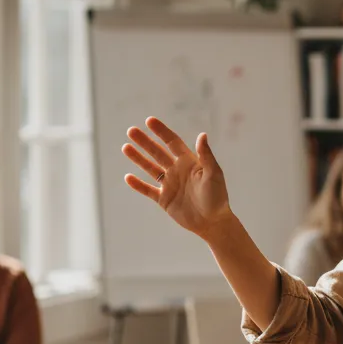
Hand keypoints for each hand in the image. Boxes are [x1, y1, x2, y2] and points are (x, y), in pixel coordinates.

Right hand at [122, 117, 231, 240]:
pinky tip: (127, 177)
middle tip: (131, 131)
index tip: (149, 120)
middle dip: (144, 142)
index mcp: (189, 162)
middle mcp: (177, 170)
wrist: (213, 223)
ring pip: (150, 168)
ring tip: (125, 147)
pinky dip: (138, 185)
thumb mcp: (213, 174)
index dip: (161, 131)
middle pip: (157, 153)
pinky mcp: (164, 200)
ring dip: (138, 158)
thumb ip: (206, 155)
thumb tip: (202, 135)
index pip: (172, 142)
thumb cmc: (217, 197)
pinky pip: (148, 190)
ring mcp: (170, 185)